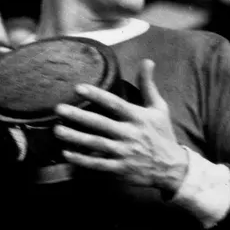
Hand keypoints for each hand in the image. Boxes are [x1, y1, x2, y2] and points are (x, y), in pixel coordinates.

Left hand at [53, 59, 188, 194]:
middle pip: (101, 124)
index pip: (115, 104)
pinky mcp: (121, 169)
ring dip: (76, 138)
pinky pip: (99, 165)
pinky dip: (82, 160)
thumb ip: (148, 85)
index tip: (78, 87)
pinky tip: (66, 154)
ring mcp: (125, 153)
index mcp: (138, 118)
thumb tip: (147, 61)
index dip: (97, 95)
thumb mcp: (159, 108)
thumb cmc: (162, 134)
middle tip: (58, 109)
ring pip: (96, 144)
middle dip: (79, 117)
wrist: (173, 168)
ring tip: (56, 130)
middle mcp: (130, 135)